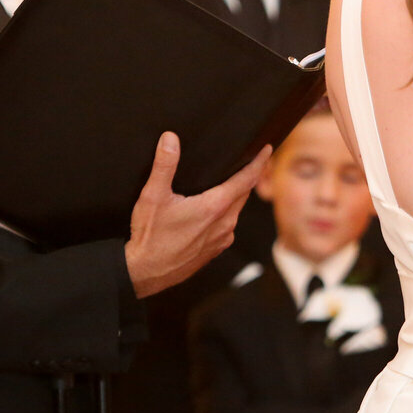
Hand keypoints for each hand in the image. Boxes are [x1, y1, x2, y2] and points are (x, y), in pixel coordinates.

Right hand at [125, 135, 269, 298]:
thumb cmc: (150, 235)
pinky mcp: (215, 250)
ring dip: (237, 196)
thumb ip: (164, 165)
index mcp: (215, 207)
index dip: (259, 162)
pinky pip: (229, 226)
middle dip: (249, 176)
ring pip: (237, 211)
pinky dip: (228, 214)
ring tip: (232, 182)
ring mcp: (222, 239)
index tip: (267, 149)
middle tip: (251, 160)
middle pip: (244, 194)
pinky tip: (215, 211)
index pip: (246, 179)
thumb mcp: (153, 196)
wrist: (145, 273)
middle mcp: (225, 224)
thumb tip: (170, 138)